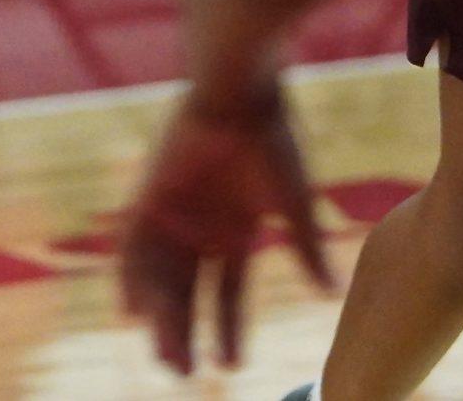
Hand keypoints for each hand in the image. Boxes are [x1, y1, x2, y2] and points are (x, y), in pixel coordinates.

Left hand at [119, 83, 332, 375]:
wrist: (240, 90)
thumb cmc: (273, 142)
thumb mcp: (293, 204)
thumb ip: (307, 250)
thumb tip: (334, 294)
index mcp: (237, 232)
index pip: (229, 294)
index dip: (229, 329)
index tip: (232, 366)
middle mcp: (202, 228)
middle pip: (188, 295)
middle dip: (185, 334)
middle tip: (185, 373)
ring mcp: (173, 214)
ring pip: (161, 279)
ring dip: (162, 318)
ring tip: (169, 356)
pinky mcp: (148, 196)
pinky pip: (131, 247)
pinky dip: (129, 278)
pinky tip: (132, 311)